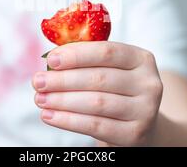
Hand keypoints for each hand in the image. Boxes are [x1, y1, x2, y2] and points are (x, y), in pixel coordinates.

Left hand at [32, 41, 162, 146]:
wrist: (139, 124)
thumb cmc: (116, 90)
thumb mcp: (110, 70)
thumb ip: (87, 59)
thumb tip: (51, 57)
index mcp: (141, 58)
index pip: (107, 52)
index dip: (77, 55)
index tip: (51, 60)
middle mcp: (149, 83)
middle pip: (99, 78)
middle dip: (63, 80)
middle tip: (37, 82)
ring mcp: (145, 110)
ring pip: (96, 103)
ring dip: (62, 101)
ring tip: (40, 99)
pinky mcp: (135, 134)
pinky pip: (96, 126)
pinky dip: (68, 121)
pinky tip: (50, 116)